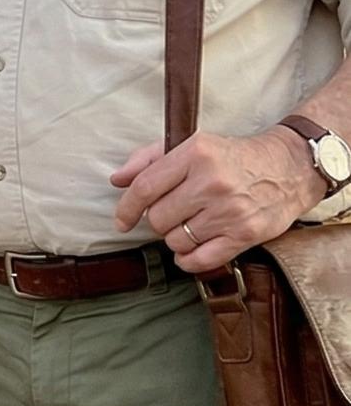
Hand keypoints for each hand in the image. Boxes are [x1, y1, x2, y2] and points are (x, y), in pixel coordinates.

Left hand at [111, 127, 324, 271]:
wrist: (289, 168)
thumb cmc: (232, 156)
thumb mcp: (191, 144)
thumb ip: (148, 159)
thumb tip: (117, 181)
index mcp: (195, 154)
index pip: (145, 188)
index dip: (126, 208)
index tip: (121, 221)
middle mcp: (212, 183)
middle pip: (159, 218)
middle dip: (158, 220)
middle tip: (173, 213)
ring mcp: (230, 211)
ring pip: (177, 240)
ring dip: (175, 238)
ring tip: (189, 225)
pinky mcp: (247, 235)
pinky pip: (202, 260)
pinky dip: (188, 261)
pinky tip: (189, 251)